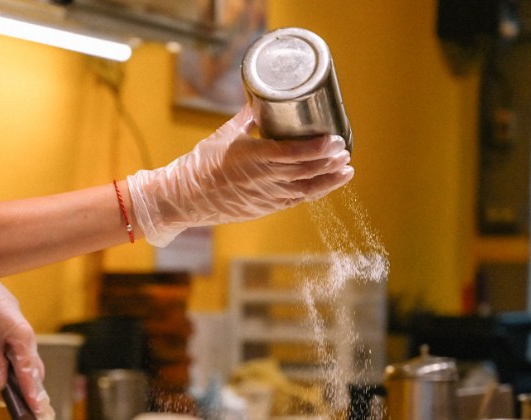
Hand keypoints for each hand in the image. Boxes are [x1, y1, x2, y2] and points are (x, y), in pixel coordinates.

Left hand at [0, 282, 53, 419]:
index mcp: (23, 337)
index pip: (30, 372)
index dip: (33, 394)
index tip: (38, 411)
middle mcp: (24, 336)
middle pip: (31, 370)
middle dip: (29, 390)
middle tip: (31, 412)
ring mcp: (16, 332)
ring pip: (19, 362)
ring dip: (12, 378)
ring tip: (6, 395)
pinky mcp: (6, 330)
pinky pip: (7, 352)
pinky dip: (0, 362)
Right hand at [126, 104, 353, 245]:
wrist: (185, 197)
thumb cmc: (201, 164)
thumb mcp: (224, 134)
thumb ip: (247, 118)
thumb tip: (261, 101)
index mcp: (254, 157)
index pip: (294, 153)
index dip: (318, 148)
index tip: (334, 140)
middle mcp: (264, 179)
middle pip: (306, 171)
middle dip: (329, 162)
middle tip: (344, 150)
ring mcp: (266, 197)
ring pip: (305, 189)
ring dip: (327, 180)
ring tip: (345, 170)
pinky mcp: (264, 208)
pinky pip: (294, 200)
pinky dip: (313, 192)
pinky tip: (325, 185)